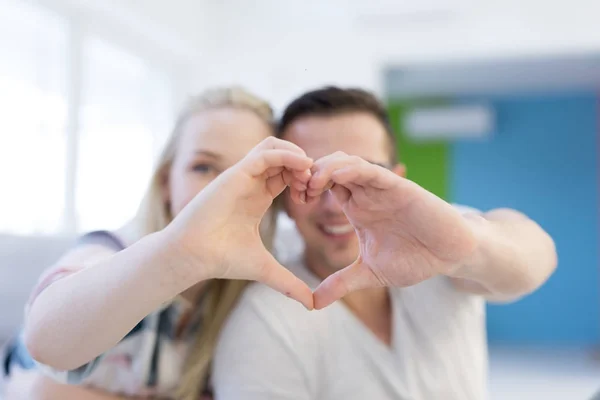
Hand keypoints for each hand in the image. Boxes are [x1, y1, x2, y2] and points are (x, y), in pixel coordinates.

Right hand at [166, 137, 313, 308]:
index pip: (287, 175)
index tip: (313, 199)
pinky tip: (303, 167)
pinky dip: (287, 155)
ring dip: (297, 156)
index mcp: (257, 197)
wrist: (193, 257)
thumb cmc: (222, 259)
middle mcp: (251, 183)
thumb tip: (311, 305)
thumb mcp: (265, 269)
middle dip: (304, 167)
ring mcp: (242, 176)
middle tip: (315, 186)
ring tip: (309, 175)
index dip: (304, 181)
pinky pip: (265, 153)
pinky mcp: (235, 174)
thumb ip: (289, 283)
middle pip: (284, 157)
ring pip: (274, 147)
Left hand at [305, 152, 477, 308]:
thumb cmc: (414, 259)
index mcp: (356, 207)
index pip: (323, 185)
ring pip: (347, 162)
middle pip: (329, 167)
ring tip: (310, 185)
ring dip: (325, 168)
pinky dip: (353, 170)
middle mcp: (366, 193)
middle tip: (296, 191)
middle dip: (308, 174)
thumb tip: (314, 303)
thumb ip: (341, 283)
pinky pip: (372, 171)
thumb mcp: (369, 273)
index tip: (293, 202)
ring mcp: (381, 188)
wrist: (449, 256)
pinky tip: (338, 176)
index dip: (305, 188)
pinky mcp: (400, 187)